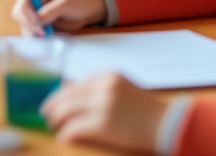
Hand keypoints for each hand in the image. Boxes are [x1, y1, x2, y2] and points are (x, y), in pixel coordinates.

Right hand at [11, 0, 106, 34]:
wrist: (85, 12)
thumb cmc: (77, 2)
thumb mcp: (66, 4)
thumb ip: (52, 10)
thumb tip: (38, 20)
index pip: (23, 1)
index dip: (27, 15)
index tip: (39, 27)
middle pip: (18, 14)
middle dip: (30, 26)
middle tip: (44, 34)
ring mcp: (31, 12)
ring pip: (23, 25)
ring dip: (34, 33)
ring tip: (51, 34)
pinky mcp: (34, 23)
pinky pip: (30, 32)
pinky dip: (37, 37)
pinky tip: (49, 36)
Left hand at [41, 73, 169, 152]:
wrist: (168, 123)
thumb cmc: (147, 111)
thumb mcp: (123, 90)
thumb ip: (100, 89)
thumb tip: (71, 92)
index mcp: (107, 77)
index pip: (74, 84)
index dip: (61, 95)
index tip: (54, 103)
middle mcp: (103, 87)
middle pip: (66, 96)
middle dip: (53, 106)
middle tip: (47, 116)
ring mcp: (102, 105)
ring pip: (65, 110)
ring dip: (56, 119)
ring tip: (54, 126)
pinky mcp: (102, 124)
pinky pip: (73, 128)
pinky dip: (66, 133)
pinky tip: (64, 137)